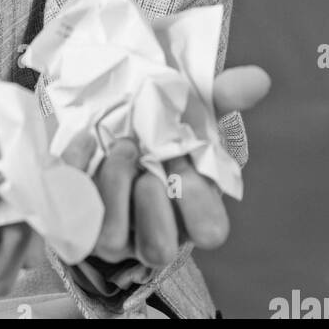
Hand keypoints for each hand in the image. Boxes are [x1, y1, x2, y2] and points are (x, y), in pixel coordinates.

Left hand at [85, 64, 270, 275]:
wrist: (104, 117)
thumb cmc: (159, 125)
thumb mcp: (191, 108)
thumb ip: (223, 94)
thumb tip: (258, 78)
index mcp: (190, 211)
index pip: (209, 232)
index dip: (196, 198)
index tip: (183, 157)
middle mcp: (153, 231)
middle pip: (159, 249)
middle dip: (150, 202)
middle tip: (143, 157)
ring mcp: (113, 232)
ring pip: (110, 240)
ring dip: (113, 188)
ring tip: (118, 147)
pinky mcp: (76, 219)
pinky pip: (70, 214)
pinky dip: (76, 173)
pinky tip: (86, 140)